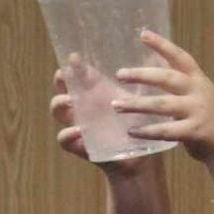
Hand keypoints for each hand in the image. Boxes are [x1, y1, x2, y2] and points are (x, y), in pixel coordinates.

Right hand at [51, 60, 151, 177]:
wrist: (141, 158)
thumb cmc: (140, 125)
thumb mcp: (142, 100)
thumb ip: (143, 81)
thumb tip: (155, 54)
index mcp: (96, 92)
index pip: (78, 74)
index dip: (74, 65)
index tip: (75, 57)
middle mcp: (84, 106)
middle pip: (63, 87)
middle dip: (61, 79)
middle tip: (65, 74)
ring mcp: (79, 124)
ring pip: (58, 110)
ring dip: (60, 103)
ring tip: (70, 101)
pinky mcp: (79, 144)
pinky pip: (64, 139)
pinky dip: (67, 135)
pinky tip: (78, 131)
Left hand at [114, 31, 213, 165]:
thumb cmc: (209, 116)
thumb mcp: (198, 92)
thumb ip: (178, 80)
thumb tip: (150, 61)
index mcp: (198, 79)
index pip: (180, 57)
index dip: (162, 45)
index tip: (143, 34)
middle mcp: (198, 91)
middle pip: (167, 78)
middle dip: (142, 75)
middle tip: (120, 74)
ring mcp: (197, 111)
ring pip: (162, 104)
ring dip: (137, 105)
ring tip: (116, 105)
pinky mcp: (194, 132)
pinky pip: (166, 130)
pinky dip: (146, 131)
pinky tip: (131, 131)